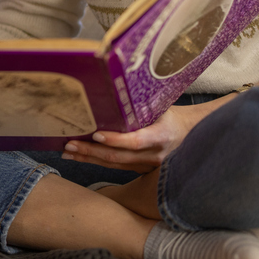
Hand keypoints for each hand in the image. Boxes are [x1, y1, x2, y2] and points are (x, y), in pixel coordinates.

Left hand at [61, 99, 227, 171]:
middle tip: (70, 145)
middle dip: (92, 152)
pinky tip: (79, 157)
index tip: (97, 135)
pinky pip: (116, 167)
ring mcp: (148, 166)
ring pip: (114, 165)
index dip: (116, 140)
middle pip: (119, 157)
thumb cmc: (170, 116)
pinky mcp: (141, 171)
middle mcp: (155, 155)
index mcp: (162, 135)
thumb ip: (140, 107)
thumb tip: (111, 88)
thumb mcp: (161, 108)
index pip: (137, 141)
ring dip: (89, 158)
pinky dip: (95, 161)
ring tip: (67, 152)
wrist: (191, 135)